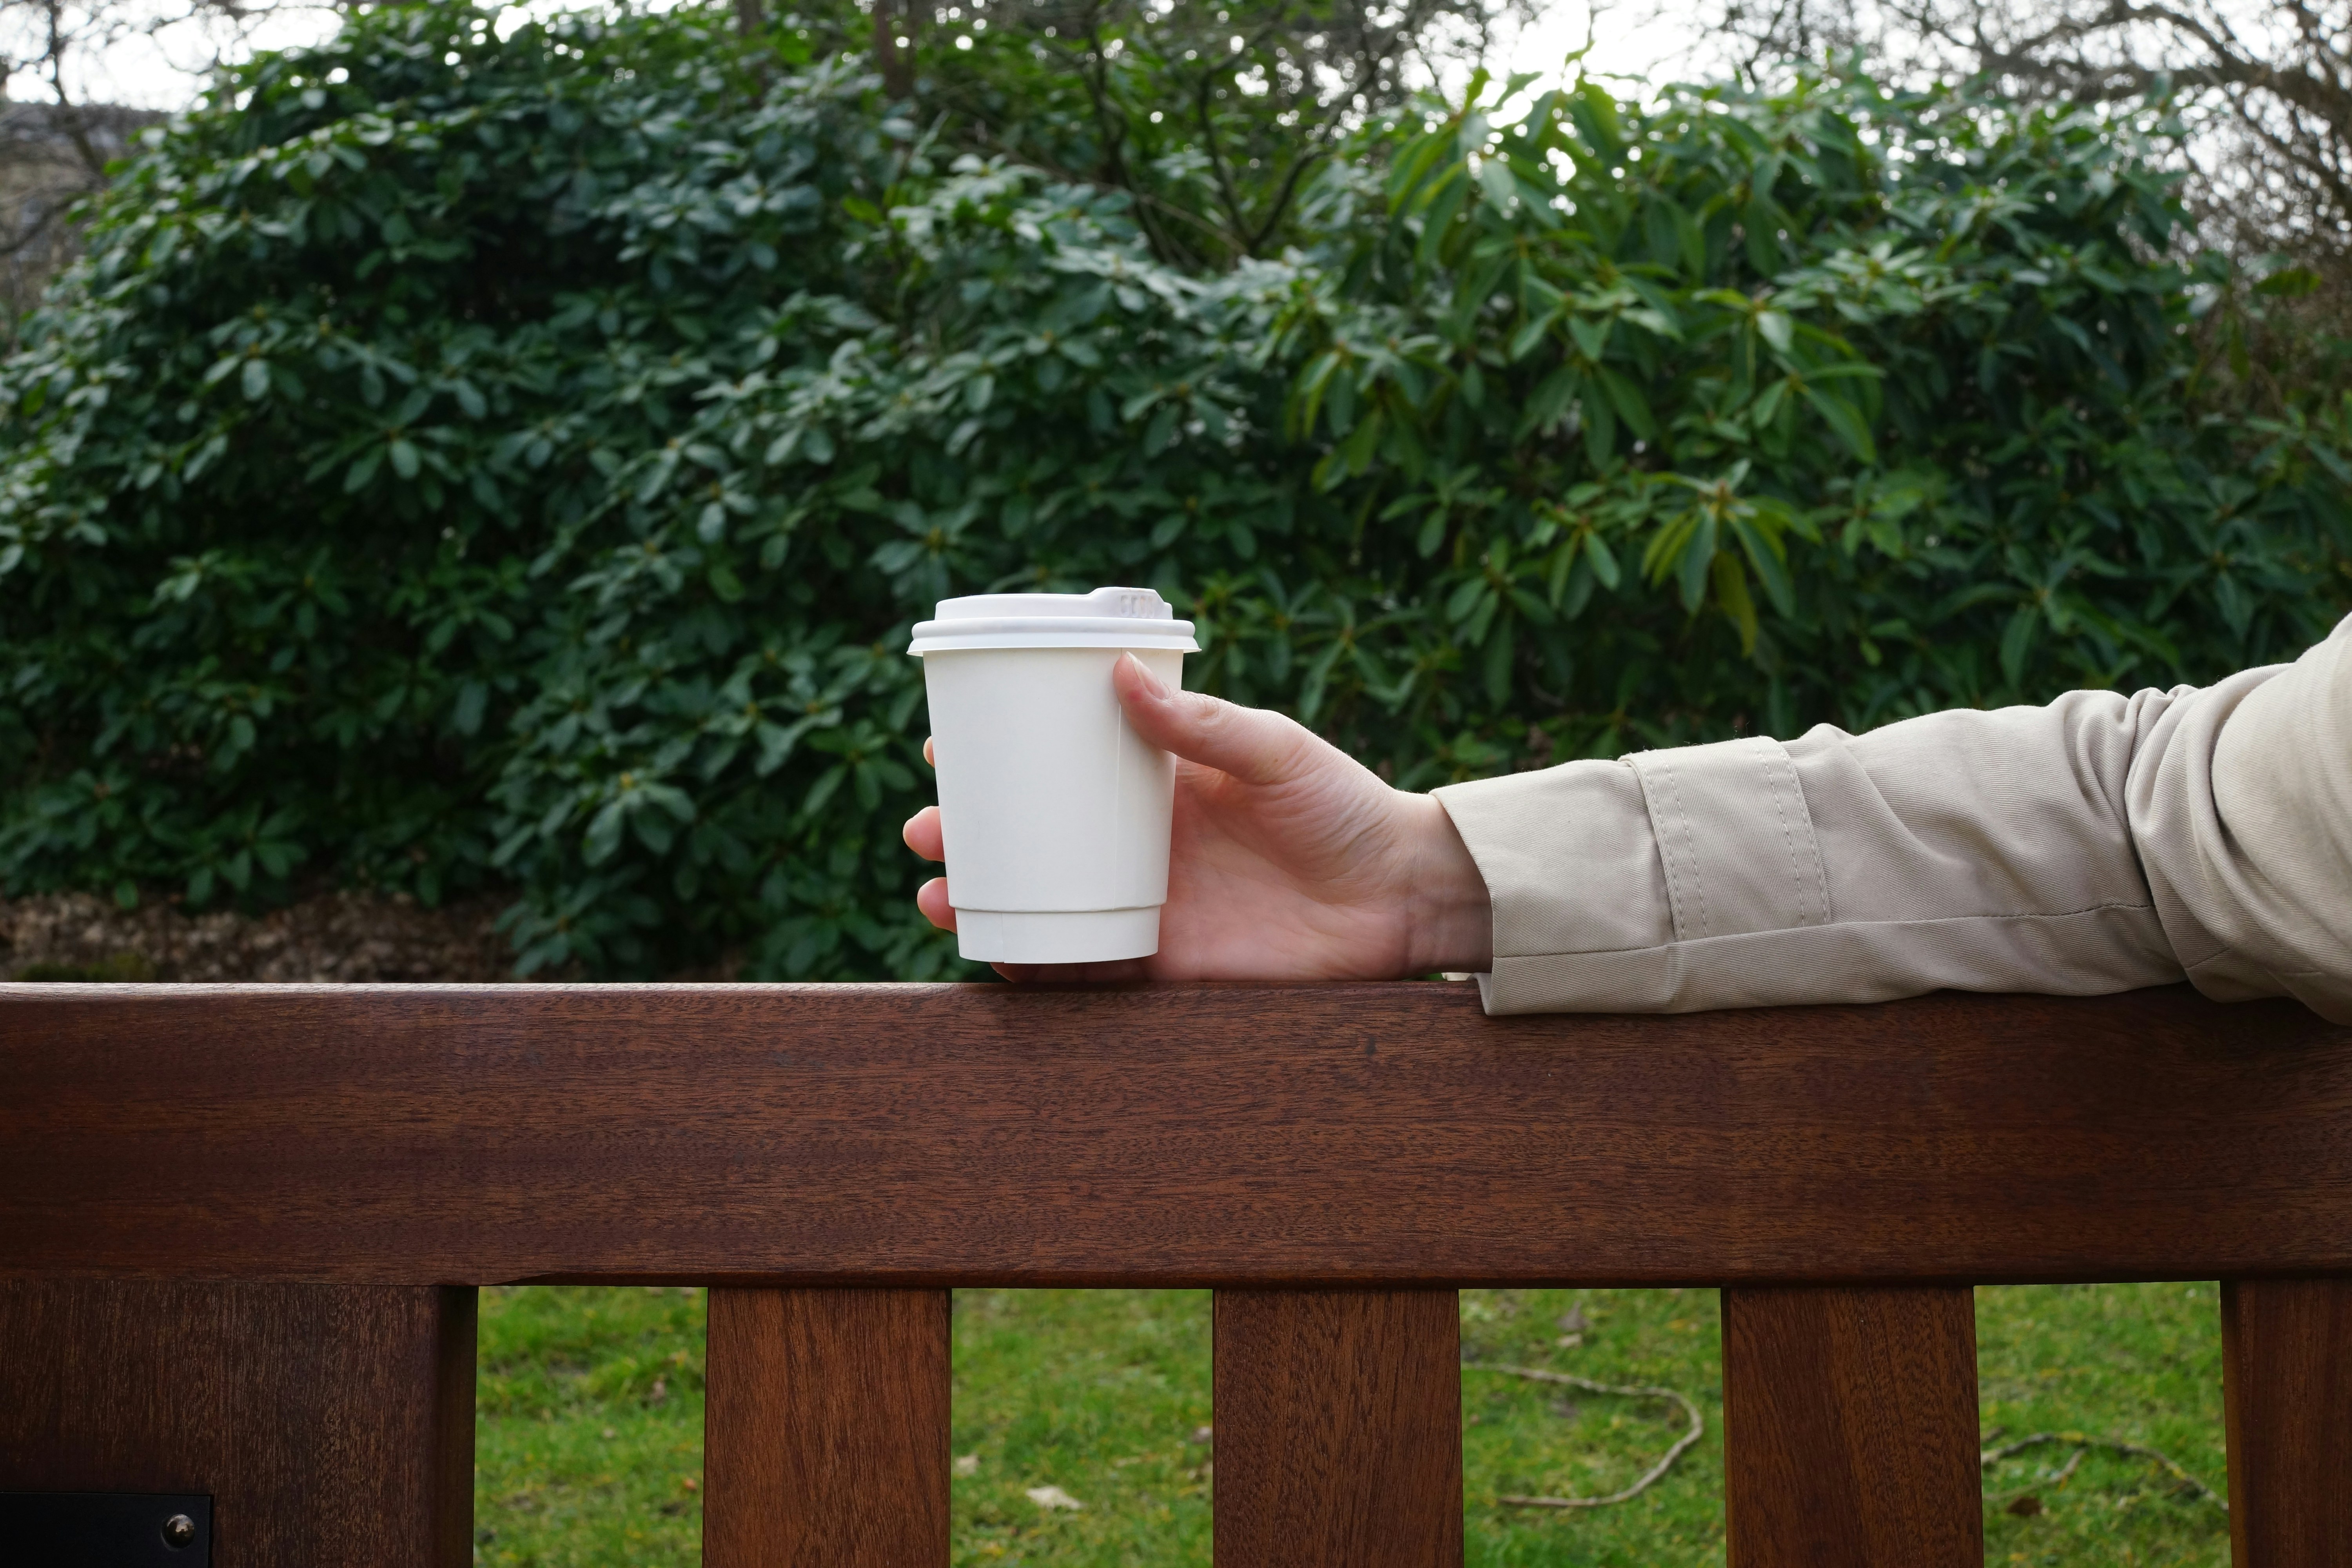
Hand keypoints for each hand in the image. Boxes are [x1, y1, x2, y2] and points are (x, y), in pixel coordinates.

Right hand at [901, 652, 1492, 980]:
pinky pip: (1085, 969)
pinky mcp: (1166, 964)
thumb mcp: (1277, 749)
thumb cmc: (1346, 809)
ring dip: (980, 900)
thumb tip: (1123, 675)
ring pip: (1041, 902)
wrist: (1401, 895)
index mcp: (1156, 783)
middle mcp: (1139, 843)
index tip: (941, 746)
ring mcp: (1146, 904)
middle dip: (966, 833)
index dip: (998, 754)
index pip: (1059, 762)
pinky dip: (1033, 966)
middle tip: (925, 828)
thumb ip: (1204, 722)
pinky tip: (991, 958)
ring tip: (936, 894)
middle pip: (1031, 836)